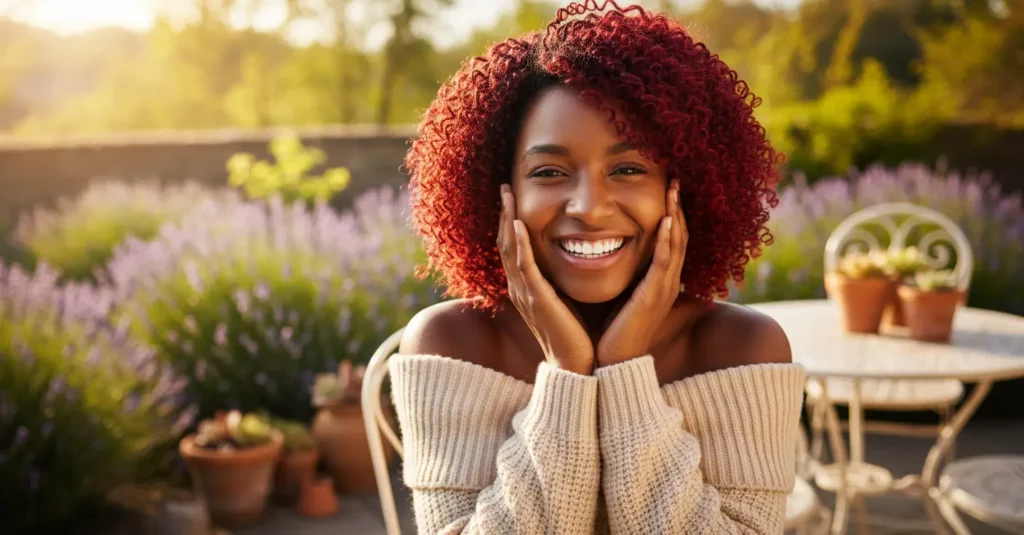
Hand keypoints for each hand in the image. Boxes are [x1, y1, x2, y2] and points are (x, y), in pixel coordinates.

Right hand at [498, 184, 593, 374]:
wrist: (576, 365)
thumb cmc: (575, 334)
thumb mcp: (564, 299)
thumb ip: (560, 280)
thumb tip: (573, 258)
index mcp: (526, 288)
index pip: (512, 247)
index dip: (508, 221)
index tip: (511, 196)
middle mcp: (519, 288)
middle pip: (504, 243)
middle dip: (503, 213)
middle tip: (503, 186)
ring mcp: (525, 294)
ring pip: (509, 250)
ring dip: (506, 220)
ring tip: (506, 195)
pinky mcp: (536, 300)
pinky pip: (524, 267)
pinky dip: (519, 244)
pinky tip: (517, 224)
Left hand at [597, 180, 687, 366]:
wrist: (610, 364)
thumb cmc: (610, 331)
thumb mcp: (618, 294)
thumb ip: (621, 274)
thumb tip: (604, 251)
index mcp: (658, 281)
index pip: (670, 240)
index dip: (671, 214)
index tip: (667, 189)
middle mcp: (666, 283)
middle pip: (679, 237)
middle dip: (678, 207)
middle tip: (676, 180)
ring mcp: (662, 290)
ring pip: (677, 245)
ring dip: (676, 216)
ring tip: (675, 190)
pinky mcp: (653, 298)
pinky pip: (664, 264)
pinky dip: (668, 241)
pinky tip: (666, 221)